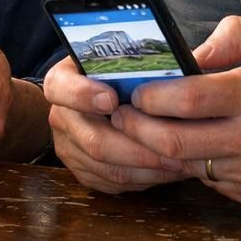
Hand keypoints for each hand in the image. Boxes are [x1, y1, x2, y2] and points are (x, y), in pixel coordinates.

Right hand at [44, 56, 187, 192]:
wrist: (96, 96)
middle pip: (95, 141)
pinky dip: (143, 179)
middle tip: (172, 146)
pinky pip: (112, 182)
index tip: (112, 99)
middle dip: (138, 147)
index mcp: (62, 82)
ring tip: (179, 161)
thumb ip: (135, 61)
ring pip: (107, 167)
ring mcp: (69, 147)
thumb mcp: (118, 58)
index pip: (62, 89)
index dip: (84, 96)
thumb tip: (179, 66)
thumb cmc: (115, 73)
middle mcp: (60, 116)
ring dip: (147, 167)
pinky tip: (167, 170)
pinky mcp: (81, 171)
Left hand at [110, 16, 240, 207]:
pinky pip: (208, 180)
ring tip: (142, 129)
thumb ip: (228, 38)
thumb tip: (184, 57)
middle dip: (137, 129)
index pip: (187, 101)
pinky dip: (192, 164)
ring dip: (159, 149)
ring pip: (187, 165)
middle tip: (121, 115)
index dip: (151, 97)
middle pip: (174, 143)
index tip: (134, 91)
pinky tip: (185, 146)